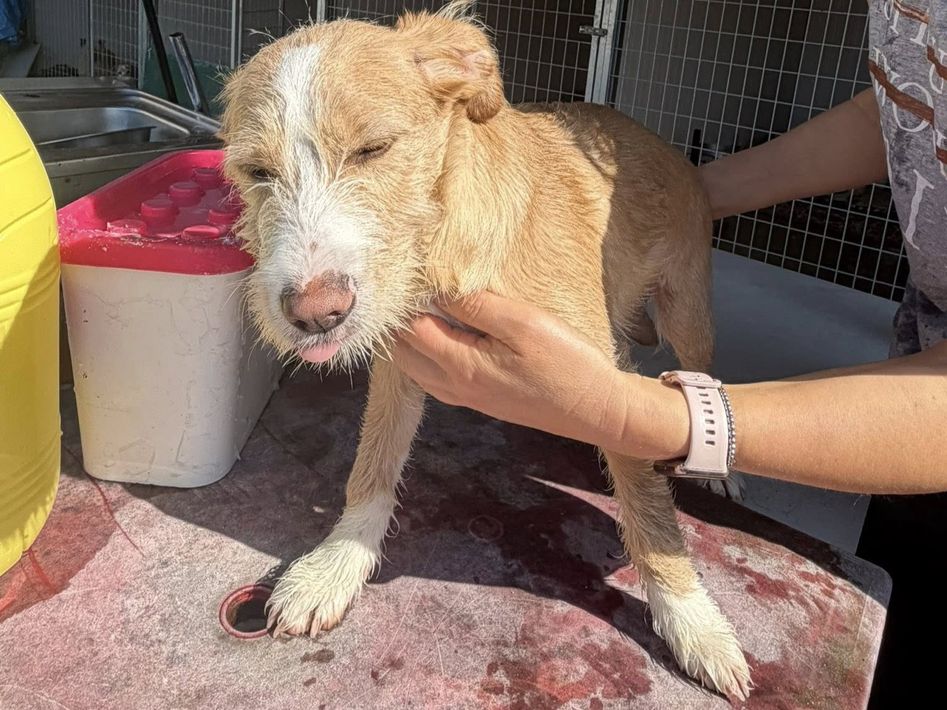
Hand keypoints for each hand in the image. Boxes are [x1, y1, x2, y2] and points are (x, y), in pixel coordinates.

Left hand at [393, 292, 688, 458]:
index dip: (409, 299)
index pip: (410, 328)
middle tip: (420, 288)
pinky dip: (428, 355)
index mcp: (461, 366)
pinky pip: (434, 378)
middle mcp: (453, 386)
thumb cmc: (566, 363)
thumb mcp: (523, 324)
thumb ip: (476, 307)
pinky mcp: (478, 401)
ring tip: (432, 306)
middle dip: (402, 319)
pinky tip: (449, 334)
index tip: (420, 272)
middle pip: (403, 352)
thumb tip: (437, 290)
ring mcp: (465, 398)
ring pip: (415, 368)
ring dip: (413, 338)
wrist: (595, 410)